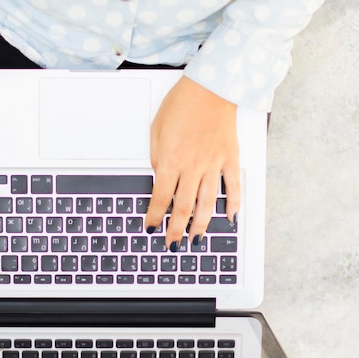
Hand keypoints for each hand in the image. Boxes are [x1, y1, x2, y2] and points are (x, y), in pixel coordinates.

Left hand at [144, 75, 238, 250]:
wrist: (211, 85)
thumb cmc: (181, 103)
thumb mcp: (157, 130)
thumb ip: (157, 157)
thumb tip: (159, 177)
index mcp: (171, 160)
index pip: (160, 197)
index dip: (154, 216)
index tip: (150, 229)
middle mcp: (193, 166)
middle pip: (183, 207)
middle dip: (176, 229)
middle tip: (172, 244)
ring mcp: (214, 164)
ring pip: (207, 202)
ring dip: (201, 224)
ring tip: (195, 240)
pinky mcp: (230, 158)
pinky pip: (233, 186)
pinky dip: (233, 203)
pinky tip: (229, 218)